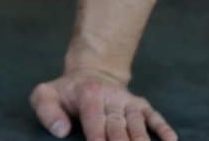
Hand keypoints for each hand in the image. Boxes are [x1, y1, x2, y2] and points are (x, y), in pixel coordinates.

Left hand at [29, 70, 175, 140]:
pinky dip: (163, 129)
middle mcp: (111, 98)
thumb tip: (61, 130)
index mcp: (88, 95)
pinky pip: (154, 117)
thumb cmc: (65, 93)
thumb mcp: (45, 94)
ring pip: (137, 125)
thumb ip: (46, 110)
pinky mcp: (141, 105)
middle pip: (118, 128)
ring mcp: (128, 102)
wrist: (90, 74)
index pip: (95, 122)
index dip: (99, 139)